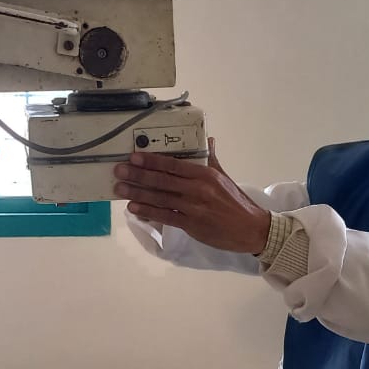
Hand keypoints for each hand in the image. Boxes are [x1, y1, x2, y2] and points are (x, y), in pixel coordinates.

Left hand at [115, 138, 271, 253]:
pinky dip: (148, 211)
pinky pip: (165, 216)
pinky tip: (134, 208)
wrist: (250, 228)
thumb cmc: (236, 202)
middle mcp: (197, 189)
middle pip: (162, 180)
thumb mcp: (224, 176)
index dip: (151, 160)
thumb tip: (208, 139)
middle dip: (138, 175)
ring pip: (160, 198)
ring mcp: (193, 208)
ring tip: (120, 188)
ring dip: (137, 193)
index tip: (134, 157)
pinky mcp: (191, 225)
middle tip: (119, 170)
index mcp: (205, 174)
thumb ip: (211, 159)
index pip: (173, 164)